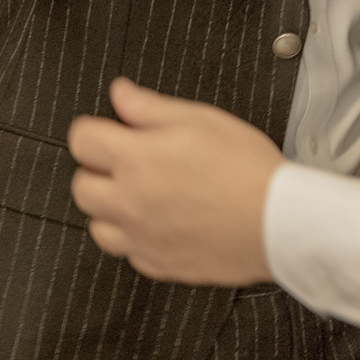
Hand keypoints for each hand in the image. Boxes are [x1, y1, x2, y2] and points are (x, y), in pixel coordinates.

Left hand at [68, 78, 282, 286]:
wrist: (277, 222)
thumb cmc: (245, 169)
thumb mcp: (200, 119)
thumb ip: (150, 107)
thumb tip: (120, 94)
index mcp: (135, 159)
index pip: (81, 140)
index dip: (93, 128)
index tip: (107, 128)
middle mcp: (128, 201)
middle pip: (81, 186)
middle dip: (97, 169)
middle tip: (126, 161)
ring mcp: (140, 237)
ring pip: (97, 225)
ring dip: (109, 208)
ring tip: (139, 194)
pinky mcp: (157, 264)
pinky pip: (128, 252)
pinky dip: (135, 237)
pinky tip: (158, 222)